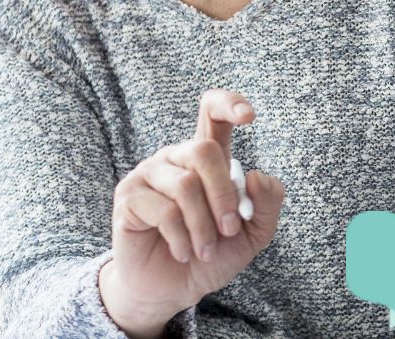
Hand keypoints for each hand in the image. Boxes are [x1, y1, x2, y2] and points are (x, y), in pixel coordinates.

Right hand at [98, 89, 284, 336]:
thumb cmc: (211, 255)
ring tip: (205, 251)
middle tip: (231, 230)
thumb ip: (266, 204)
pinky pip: (164, 210)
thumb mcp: (253, 233)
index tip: (250, 116)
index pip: (212, 112)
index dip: (229, 104)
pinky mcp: (128, 197)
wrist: (174, 290)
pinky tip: (184, 253)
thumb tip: (258, 175)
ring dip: (203, 226)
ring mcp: (149, 174)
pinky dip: (182, 239)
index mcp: (206, 158)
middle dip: (224, 195)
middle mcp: (176, 158)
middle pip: (204, 151)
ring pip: (185, 185)